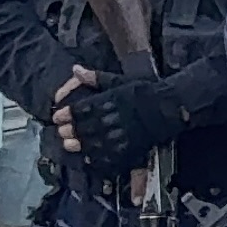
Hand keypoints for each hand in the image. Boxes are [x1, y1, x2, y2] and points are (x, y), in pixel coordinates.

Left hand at [66, 76, 188, 163]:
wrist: (168, 106)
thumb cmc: (143, 91)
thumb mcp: (119, 79)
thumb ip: (96, 77)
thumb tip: (75, 69)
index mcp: (109, 100)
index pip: (81, 109)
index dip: (67, 114)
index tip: (57, 117)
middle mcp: (113, 118)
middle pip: (85, 127)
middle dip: (71, 130)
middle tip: (61, 132)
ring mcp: (121, 134)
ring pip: (94, 142)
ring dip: (80, 144)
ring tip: (70, 144)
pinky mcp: (130, 147)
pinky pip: (110, 155)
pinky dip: (97, 157)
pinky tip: (89, 156)